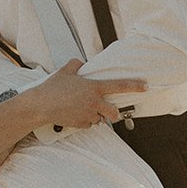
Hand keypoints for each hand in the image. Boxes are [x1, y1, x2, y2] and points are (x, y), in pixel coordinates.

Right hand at [29, 60, 144, 129]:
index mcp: (93, 88)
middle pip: (113, 112)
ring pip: (99, 119)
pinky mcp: (81, 124)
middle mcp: (94, 102)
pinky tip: (75, 115)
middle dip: (113, 112)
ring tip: (82, 109)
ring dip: (96, 115)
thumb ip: (76, 64)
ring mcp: (88, 115)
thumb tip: (80, 63)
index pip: (119, 86)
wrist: (41, 106)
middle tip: (109, 111)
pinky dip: (85, 121)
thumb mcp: (65, 71)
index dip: (135, 86)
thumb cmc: (52, 88)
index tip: (146, 86)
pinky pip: (88, 124)